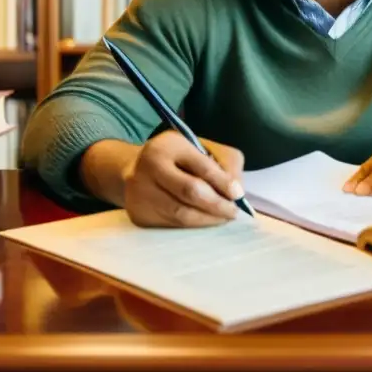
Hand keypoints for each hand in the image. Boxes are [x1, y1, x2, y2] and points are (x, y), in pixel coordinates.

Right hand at [123, 130, 245, 227]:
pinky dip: (192, 225)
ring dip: (207, 219)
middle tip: (232, 212)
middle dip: (216, 205)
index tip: (238, 195)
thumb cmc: (176, 158)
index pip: (202, 166)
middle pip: (190, 191)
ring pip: (181, 213)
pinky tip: (202, 220)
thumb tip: (236, 192)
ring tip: (222, 218)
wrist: (133, 170)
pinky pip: (172, 225)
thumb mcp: (199, 147)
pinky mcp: (139, 214)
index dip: (223, 182)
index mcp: (168, 145)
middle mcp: (150, 166)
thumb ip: (223, 163)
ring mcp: (141, 192)